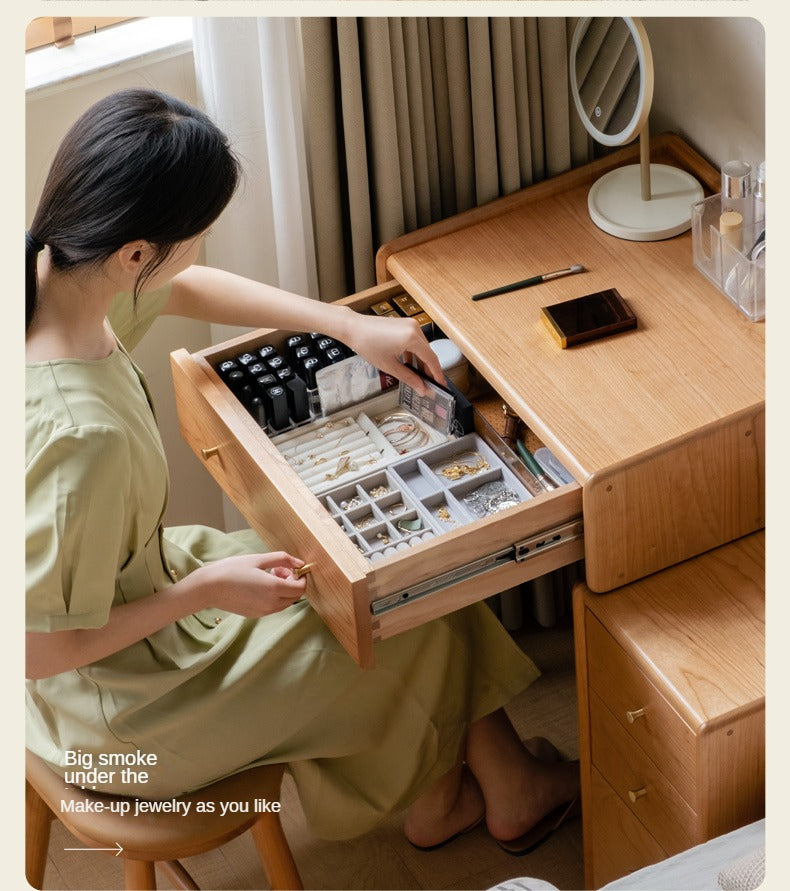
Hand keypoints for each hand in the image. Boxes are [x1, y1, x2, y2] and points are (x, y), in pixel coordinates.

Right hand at [190, 551, 306, 617]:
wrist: (209, 587)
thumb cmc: (232, 569)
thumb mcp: (259, 559)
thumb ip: (282, 559)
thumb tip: (300, 563)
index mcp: (274, 589)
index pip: (301, 588)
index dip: (301, 577)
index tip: (292, 568)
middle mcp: (271, 604)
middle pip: (294, 596)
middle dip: (292, 582)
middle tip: (278, 569)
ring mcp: (263, 611)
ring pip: (285, 602)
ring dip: (283, 589)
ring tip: (267, 575)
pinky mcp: (256, 614)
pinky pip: (274, 606)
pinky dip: (274, 596)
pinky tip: (260, 585)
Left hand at [343, 313, 445, 394]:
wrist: (353, 328)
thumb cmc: (367, 344)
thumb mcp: (389, 366)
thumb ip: (409, 378)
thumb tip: (421, 388)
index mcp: (412, 338)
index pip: (432, 359)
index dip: (437, 374)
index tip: (441, 386)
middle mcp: (415, 329)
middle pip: (428, 353)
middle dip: (430, 370)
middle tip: (430, 385)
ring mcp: (410, 325)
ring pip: (422, 348)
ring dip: (422, 363)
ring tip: (420, 378)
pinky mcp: (405, 325)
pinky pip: (415, 342)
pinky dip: (414, 354)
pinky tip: (410, 365)